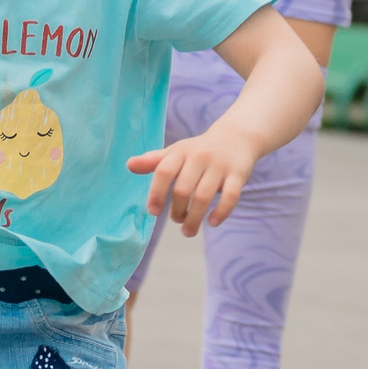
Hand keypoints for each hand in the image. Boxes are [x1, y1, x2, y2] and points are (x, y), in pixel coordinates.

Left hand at [128, 121, 258, 235]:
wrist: (236, 137)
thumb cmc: (199, 150)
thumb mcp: (176, 152)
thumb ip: (154, 161)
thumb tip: (129, 165)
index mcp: (181, 152)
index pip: (164, 171)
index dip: (156, 193)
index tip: (153, 212)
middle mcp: (199, 157)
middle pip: (183, 189)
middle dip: (177, 211)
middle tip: (177, 220)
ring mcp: (219, 166)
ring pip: (204, 196)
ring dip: (194, 218)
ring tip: (188, 231)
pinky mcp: (238, 174)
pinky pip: (230, 196)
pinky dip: (221, 212)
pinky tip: (212, 222)